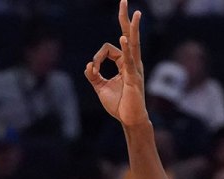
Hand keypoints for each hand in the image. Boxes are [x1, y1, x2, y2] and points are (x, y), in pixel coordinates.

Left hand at [85, 0, 147, 127]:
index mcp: (125, 65)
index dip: (97, 58)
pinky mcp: (133, 78)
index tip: (92, 70)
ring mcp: (134, 69)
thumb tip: (88, 66)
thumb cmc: (119, 105)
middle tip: (124, 1)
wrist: (129, 120)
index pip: (110, 49)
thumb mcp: (101, 88)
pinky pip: (129, 61)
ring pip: (133, 44)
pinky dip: (126, 50)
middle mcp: (132, 63)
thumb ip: (94, 76)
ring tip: (135, 13)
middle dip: (126, 19)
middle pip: (129, 36)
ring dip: (133, 28)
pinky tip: (123, 38)